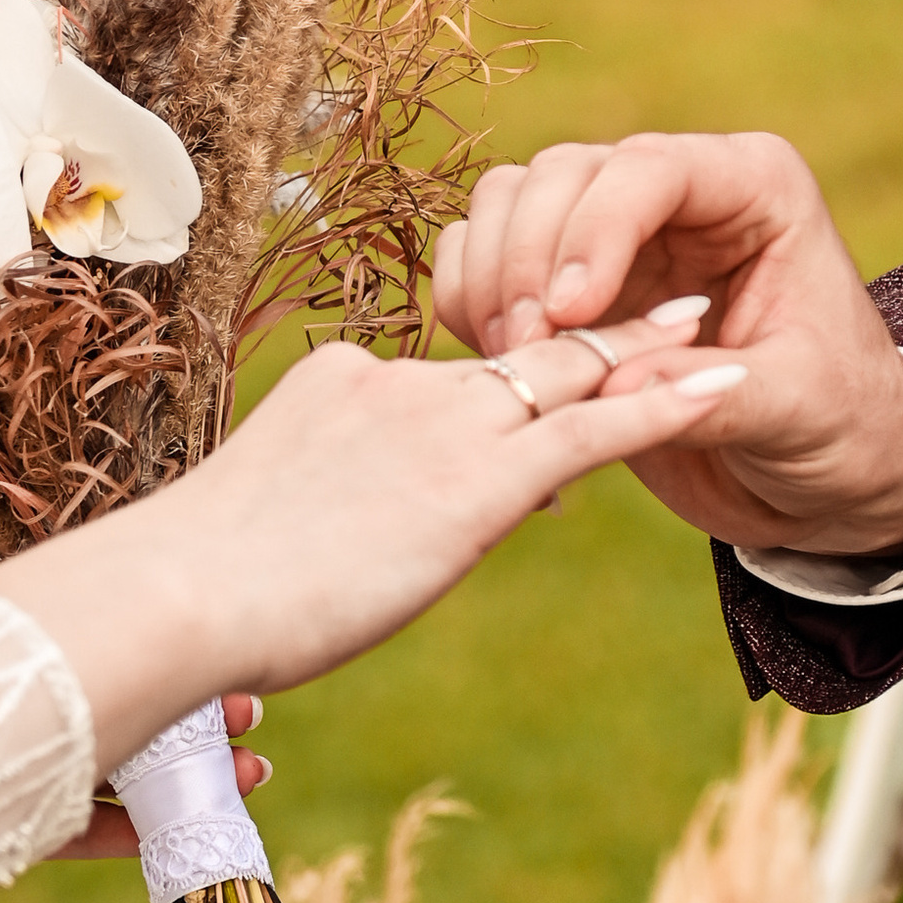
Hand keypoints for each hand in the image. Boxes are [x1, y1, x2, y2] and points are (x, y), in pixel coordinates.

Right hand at [0, 308, 743, 772]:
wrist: (178, 595)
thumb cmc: (187, 594)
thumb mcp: (257, 535)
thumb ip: (308, 524)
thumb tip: (321, 565)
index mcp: (340, 385)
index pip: (444, 379)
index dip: (506, 377)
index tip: (550, 356)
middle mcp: (398, 383)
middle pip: (518, 355)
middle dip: (598, 327)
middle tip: (669, 307)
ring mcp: (440, 421)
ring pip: (569, 374)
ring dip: (650, 352)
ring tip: (718, 335)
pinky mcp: (478, 477)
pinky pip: (596, 425)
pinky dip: (668, 401)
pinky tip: (724, 387)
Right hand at [434, 131, 902, 561]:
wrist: (822, 473)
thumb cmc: (840, 427)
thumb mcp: (798, 410)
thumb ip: (714, 393)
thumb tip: (613, 386)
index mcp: (752, 188)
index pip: (650, 169)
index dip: (595, 230)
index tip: (571, 315)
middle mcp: (677, 192)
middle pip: (562, 173)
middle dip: (531, 260)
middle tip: (532, 353)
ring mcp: (615, 232)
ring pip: (510, 201)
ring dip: (494, 278)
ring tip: (518, 362)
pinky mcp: (568, 281)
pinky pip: (487, 256)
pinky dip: (474, 303)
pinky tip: (503, 367)